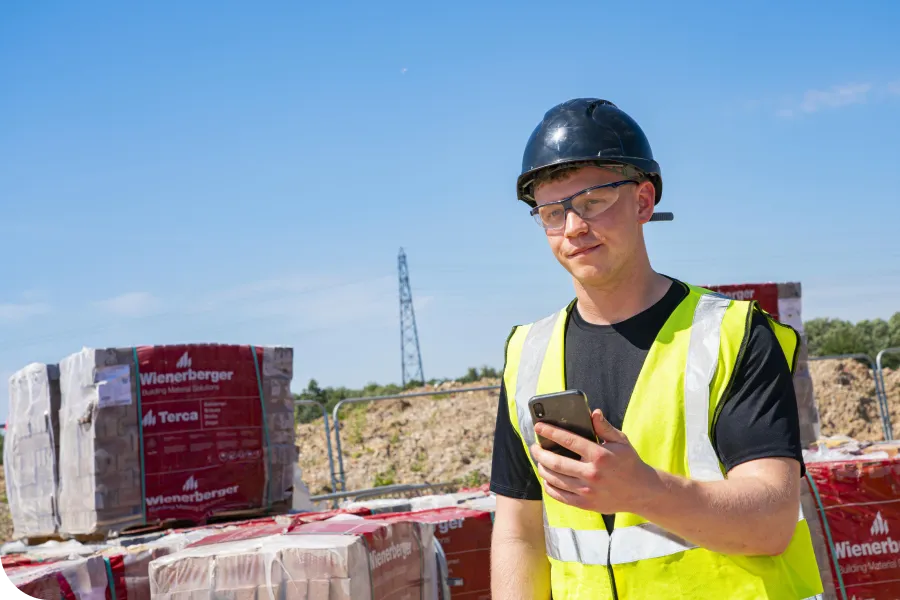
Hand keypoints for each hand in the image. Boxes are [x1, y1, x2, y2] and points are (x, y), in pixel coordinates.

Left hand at [530, 409, 656, 514]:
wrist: (642, 492)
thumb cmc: (629, 462)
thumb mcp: (621, 441)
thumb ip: (605, 427)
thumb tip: (593, 413)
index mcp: (600, 455)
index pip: (568, 440)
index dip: (550, 432)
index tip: (538, 426)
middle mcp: (592, 474)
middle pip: (556, 462)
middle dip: (540, 453)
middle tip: (534, 447)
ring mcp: (588, 492)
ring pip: (555, 479)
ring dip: (542, 469)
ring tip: (539, 461)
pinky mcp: (586, 505)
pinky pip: (560, 496)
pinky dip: (549, 486)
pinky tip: (547, 478)